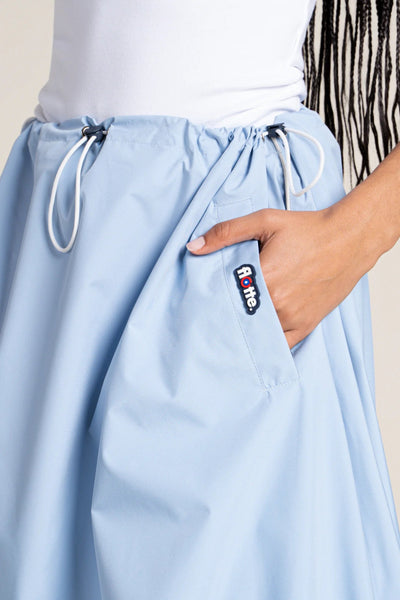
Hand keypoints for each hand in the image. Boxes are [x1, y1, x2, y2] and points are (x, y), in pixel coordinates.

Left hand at [186, 200, 378, 349]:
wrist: (348, 240)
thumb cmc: (308, 230)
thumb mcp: (264, 222)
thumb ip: (226, 233)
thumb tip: (194, 246)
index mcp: (264, 278)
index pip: (223, 297)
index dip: (209, 299)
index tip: (199, 300)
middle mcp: (278, 303)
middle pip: (238, 318)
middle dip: (223, 316)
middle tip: (208, 316)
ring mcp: (293, 318)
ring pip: (256, 334)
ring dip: (243, 330)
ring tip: (228, 327)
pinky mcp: (305, 326)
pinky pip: (279, 345)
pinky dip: (265, 342)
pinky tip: (253, 338)